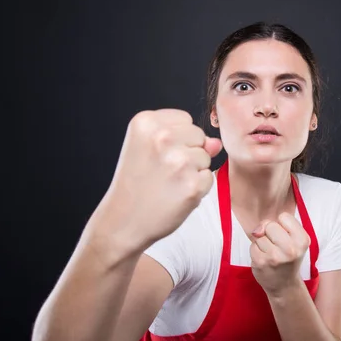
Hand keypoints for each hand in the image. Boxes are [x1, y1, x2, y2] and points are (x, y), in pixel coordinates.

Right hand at [86, 109, 222, 257]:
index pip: (185, 119)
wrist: (123, 221)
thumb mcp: (148, 150)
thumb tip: (216, 143)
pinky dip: (197, 188)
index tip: (157, 155)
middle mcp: (163, 137)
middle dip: (188, 152)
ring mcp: (179, 161)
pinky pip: (209, 178)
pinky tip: (176, 195)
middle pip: (199, 135)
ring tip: (169, 183)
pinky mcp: (192, 185)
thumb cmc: (136, 184)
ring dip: (193, 171)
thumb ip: (183, 138)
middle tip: (163, 171)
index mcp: (146, 122)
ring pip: (206, 157)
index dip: (177, 139)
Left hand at [250, 212, 310, 296]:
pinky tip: (264, 259)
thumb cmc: (288, 258)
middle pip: (270, 225)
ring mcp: (275, 257)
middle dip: (270, 233)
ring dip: (262, 243)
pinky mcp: (261, 263)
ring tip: (271, 254)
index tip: (286, 238)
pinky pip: (252, 246)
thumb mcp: (294, 240)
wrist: (285, 285)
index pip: (284, 217)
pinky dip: (256, 251)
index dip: (282, 225)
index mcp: (303, 240)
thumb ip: (277, 226)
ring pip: (260, 235)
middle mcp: (291, 249)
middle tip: (277, 247)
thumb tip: (257, 230)